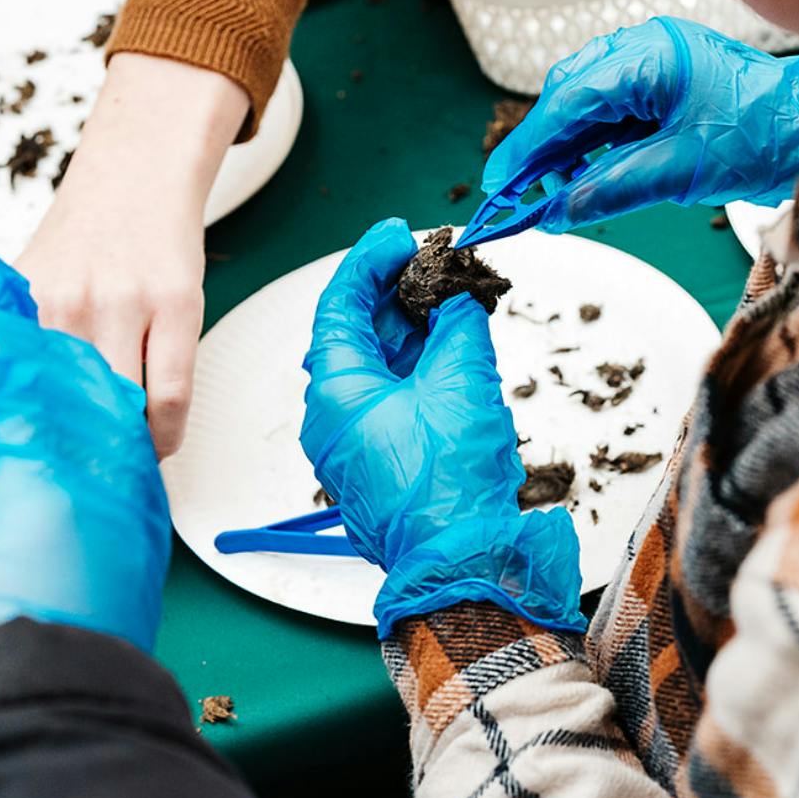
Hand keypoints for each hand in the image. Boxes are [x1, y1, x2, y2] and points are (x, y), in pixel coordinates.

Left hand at [16, 53, 249, 456]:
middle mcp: (68, 304)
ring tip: (123, 467)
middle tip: (80, 487)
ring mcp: (126, 303)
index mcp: (23, 305)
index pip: (16, 396)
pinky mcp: (177, 304)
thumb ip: (11, 341)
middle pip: (72, 408)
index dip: (26, 448)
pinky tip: (160, 442)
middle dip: (78, 456)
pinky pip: (174, 391)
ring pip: (127, 406)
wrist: (135, 174)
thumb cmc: (83, 240)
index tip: (32, 481)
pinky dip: (167, 430)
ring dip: (127, 448)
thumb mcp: (27, 284)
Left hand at [301, 219, 583, 636]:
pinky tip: (450, 343)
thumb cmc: (450, 488)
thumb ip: (458, 325)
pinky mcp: (382, 459)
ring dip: (410, 327)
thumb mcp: (463, 382)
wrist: (462, 561)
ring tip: (448, 296)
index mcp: (336, 393)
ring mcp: (356, 442)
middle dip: (394, 292)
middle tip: (429, 260)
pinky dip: (418, 364)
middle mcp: (334, 417)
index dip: (368, 263)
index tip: (397, 236)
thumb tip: (458, 298)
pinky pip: (392, 396)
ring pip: (377, 365)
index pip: (338, 308)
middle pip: (355, 333)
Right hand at [482, 17, 798, 230]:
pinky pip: (615, 114)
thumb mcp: (683, 171)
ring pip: (590, 105)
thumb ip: (613, 188)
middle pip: (572, 95)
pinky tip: (580, 178)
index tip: (501, 181)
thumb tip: (558, 211)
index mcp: (650, 55)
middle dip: (542, 148)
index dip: (529, 144)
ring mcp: (657, 66)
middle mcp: (647, 50)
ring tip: (549, 196)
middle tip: (517, 196)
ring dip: (567, 150)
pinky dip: (593, 147)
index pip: (570, 99)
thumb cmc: (768, 137)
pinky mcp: (668, 88)